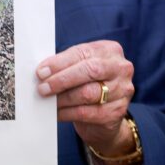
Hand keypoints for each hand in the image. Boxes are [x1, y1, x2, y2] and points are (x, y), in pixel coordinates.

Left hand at [36, 40, 137, 164]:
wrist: (104, 113)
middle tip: (42, 88)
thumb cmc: (87, 84)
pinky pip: (87, 112)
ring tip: (48, 101)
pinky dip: (67, 113)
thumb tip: (42, 72)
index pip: (82, 53)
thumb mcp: (78, 68)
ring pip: (88, 93)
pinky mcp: (117, 111)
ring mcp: (122, 90)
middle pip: (89, 70)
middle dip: (62, 80)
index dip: (59, 63)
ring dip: (62, 98)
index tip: (41, 72)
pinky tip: (57, 113)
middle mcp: (120, 68)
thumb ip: (64, 66)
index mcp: (109, 50)